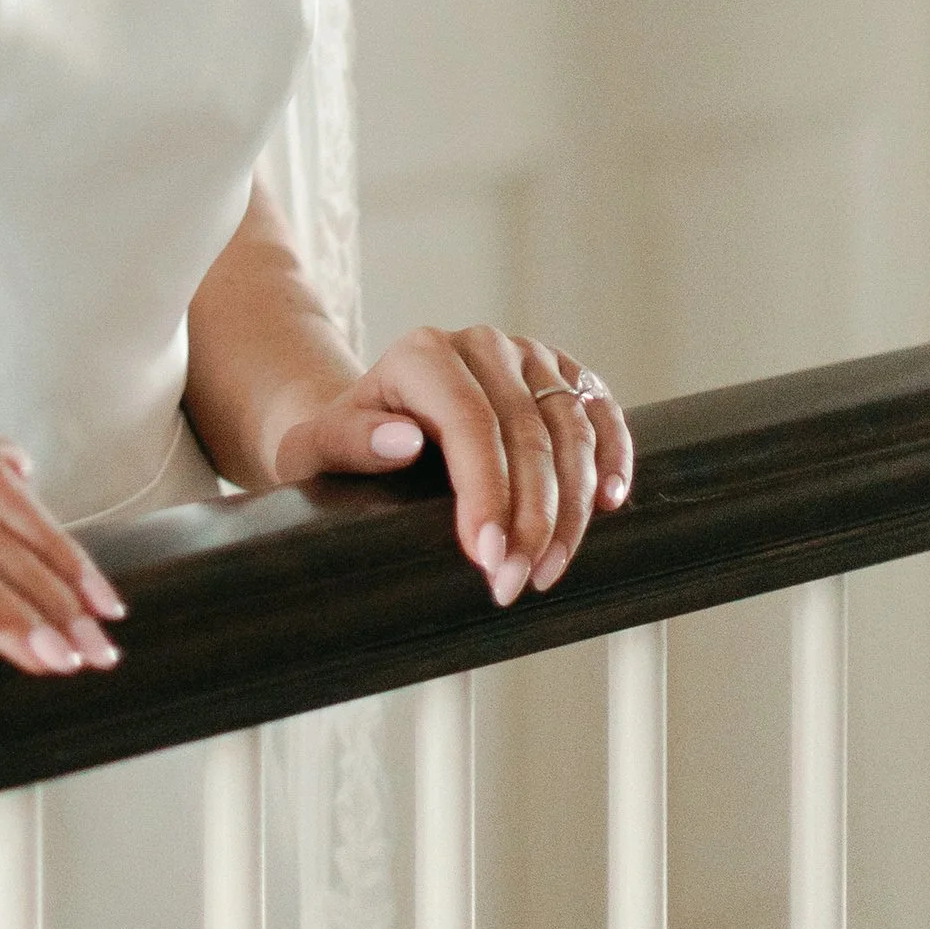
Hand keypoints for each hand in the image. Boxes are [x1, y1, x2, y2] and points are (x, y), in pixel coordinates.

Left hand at [266, 327, 633, 604]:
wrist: (370, 422)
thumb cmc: (343, 442)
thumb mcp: (316, 446)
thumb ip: (347, 441)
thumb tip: (402, 442)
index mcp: (422, 354)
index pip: (469, 423)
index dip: (486, 493)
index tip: (487, 556)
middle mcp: (480, 346)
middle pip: (527, 434)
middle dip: (529, 518)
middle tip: (516, 582)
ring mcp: (526, 356)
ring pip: (572, 430)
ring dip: (572, 508)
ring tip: (548, 569)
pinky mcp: (560, 374)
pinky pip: (600, 411)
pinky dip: (613, 456)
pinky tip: (610, 504)